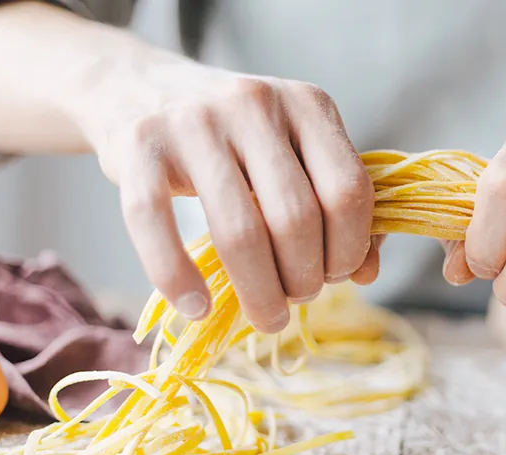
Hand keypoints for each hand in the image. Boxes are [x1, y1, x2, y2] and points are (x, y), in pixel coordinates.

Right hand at [78, 59, 377, 332]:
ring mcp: (194, 121)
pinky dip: (178, 277)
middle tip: (296, 297)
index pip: (349, 190)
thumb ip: (338, 204)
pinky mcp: (139, 144)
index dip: (350, 248)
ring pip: (239, 231)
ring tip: (265, 316)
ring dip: (258, 293)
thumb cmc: (233, 136)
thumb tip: (367, 273)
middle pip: (297, 218)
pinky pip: (156, 224)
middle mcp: (254, 103)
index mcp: (307, 104)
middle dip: (304, 278)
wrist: (138, 87)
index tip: (336, 275)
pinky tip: (197, 307)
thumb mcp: (295, 153)